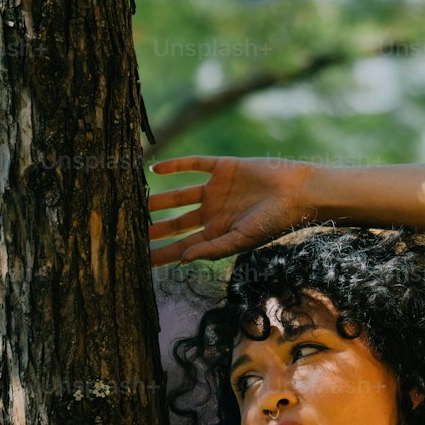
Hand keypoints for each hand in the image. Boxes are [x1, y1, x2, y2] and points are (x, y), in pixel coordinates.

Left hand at [147, 154, 311, 265]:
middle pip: (176, 222)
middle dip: (154, 228)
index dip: (162, 252)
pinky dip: (175, 165)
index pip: (183, 245)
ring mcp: (216, 190)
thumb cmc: (274, 222)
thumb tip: (183, 259)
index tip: (140, 259)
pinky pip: (194, 165)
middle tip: (128, 230)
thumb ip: (212, 249)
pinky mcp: (222, 168)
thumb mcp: (242, 239)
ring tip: (134, 201)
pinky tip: (155, 167)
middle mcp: (213, 213)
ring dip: (158, 198)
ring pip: (179, 195)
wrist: (296, 192)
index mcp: (218, 234)